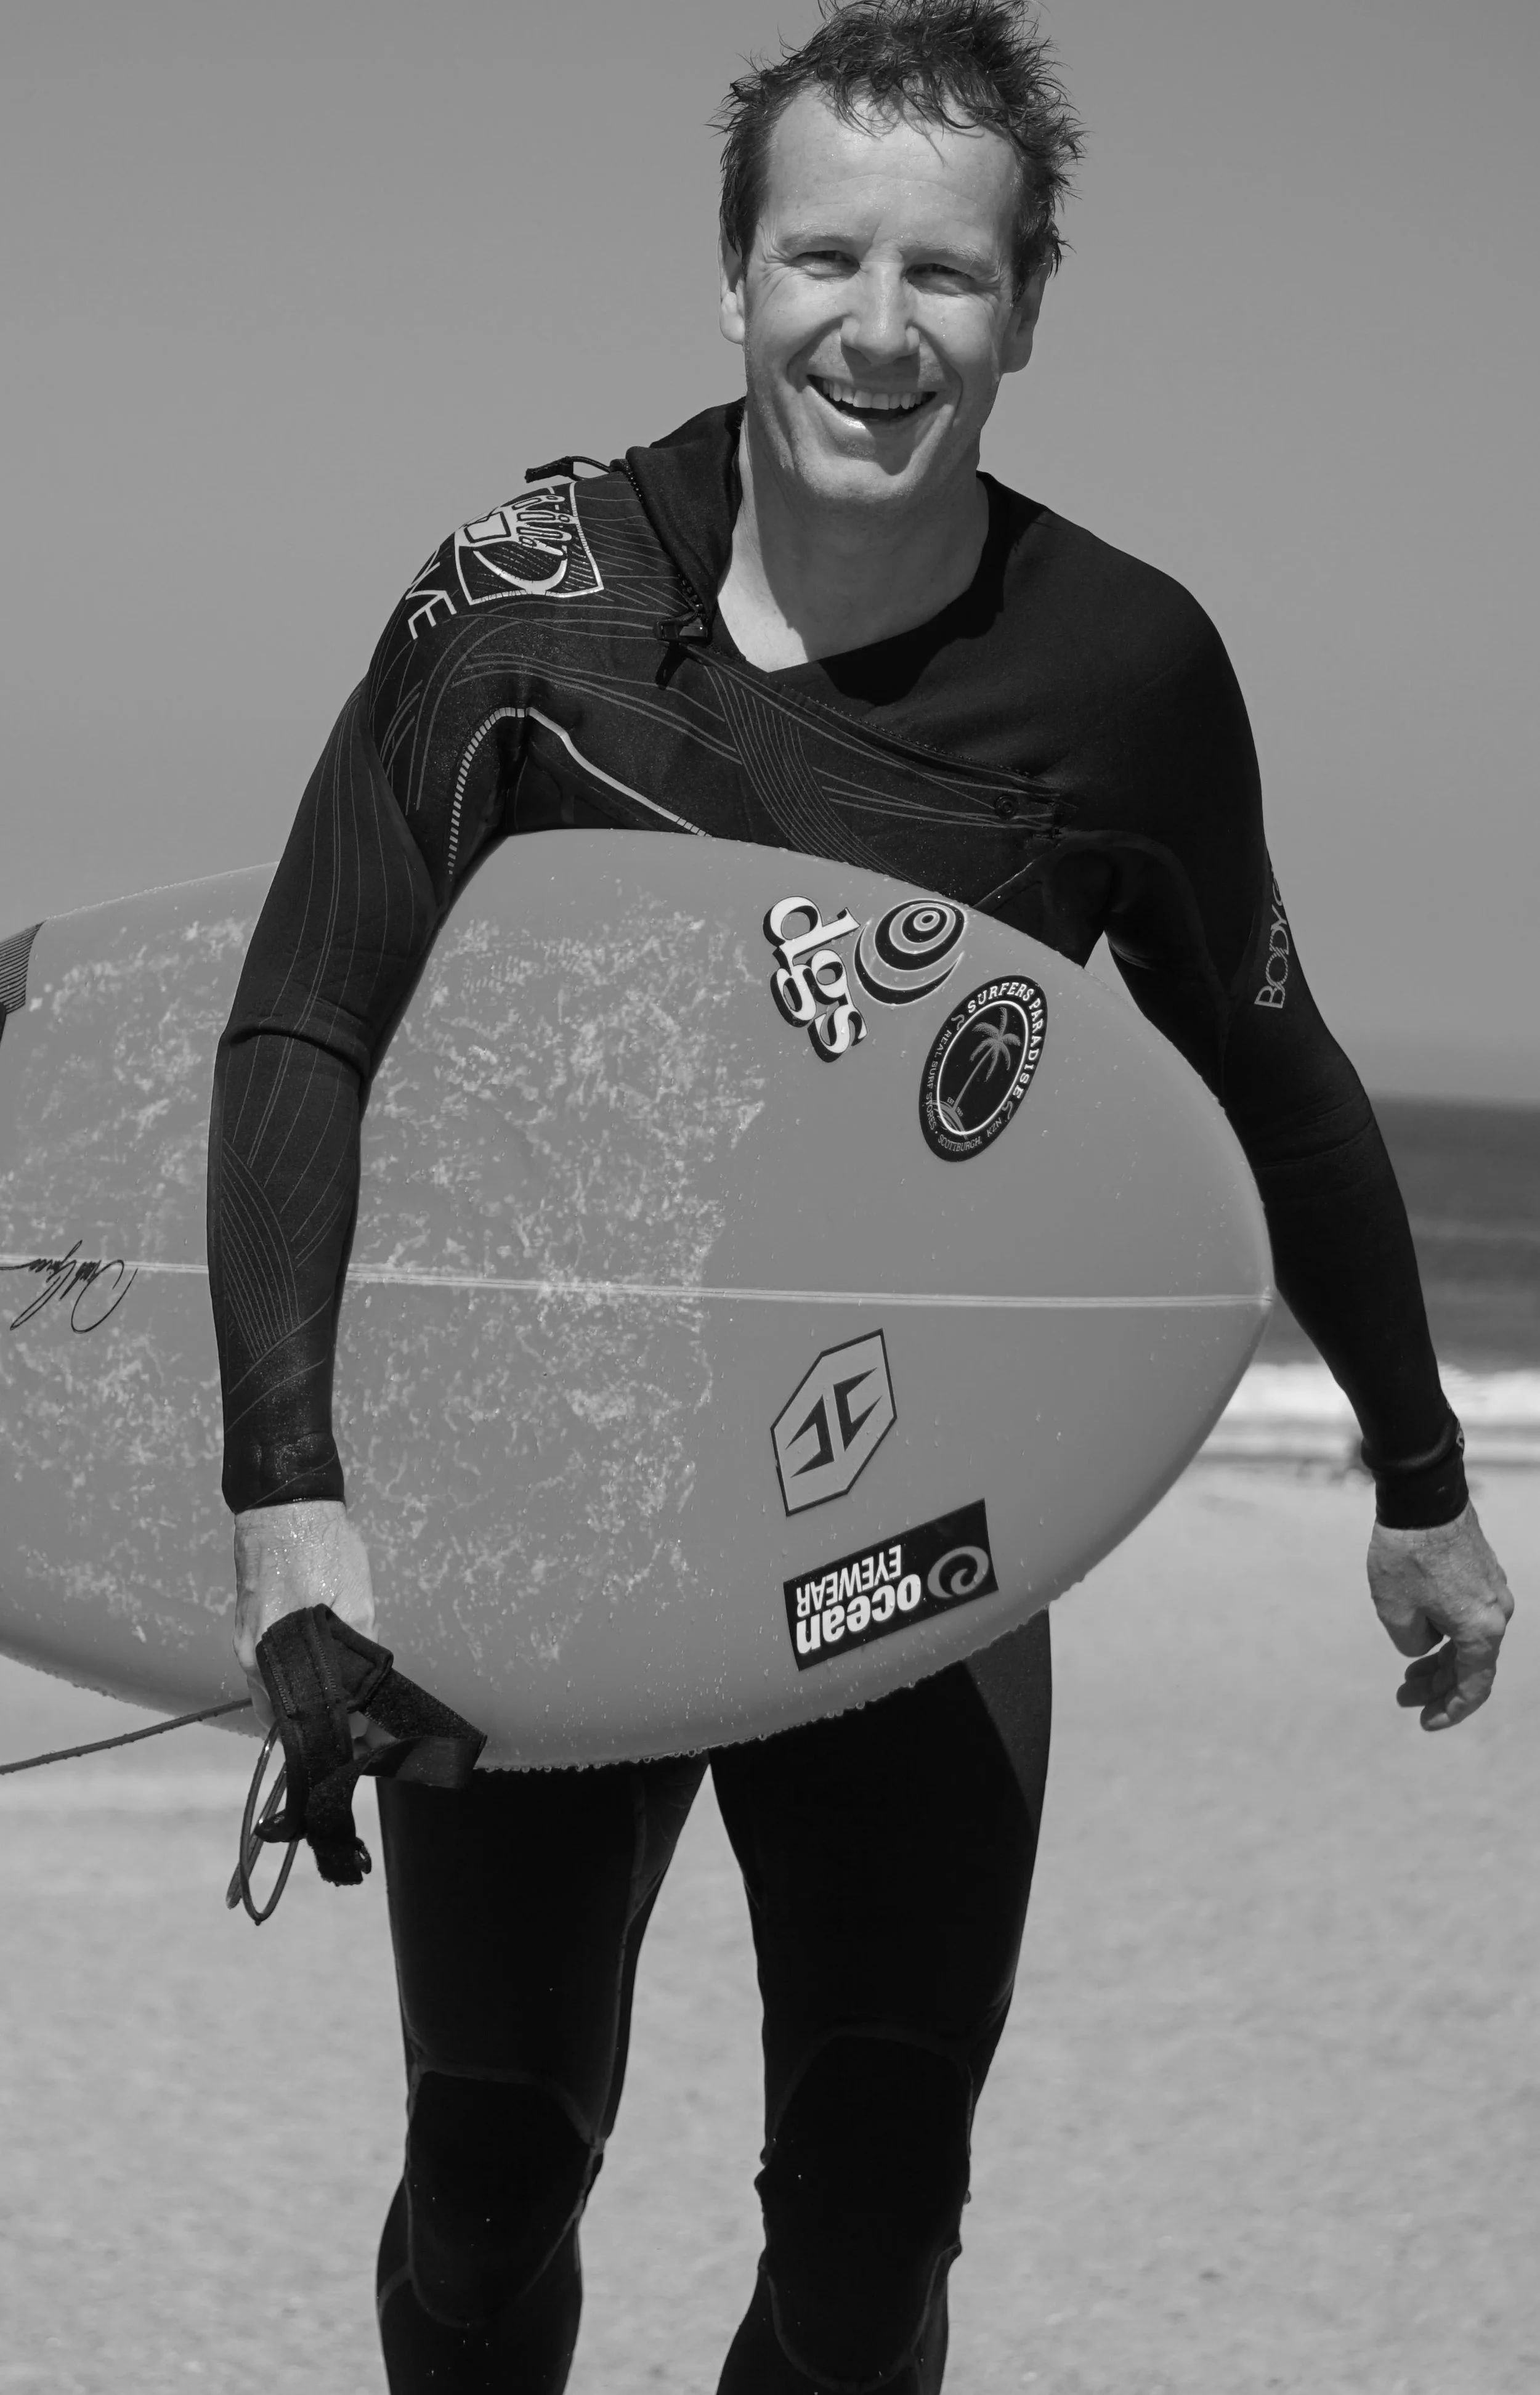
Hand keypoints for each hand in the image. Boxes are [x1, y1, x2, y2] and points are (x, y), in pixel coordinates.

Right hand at [232, 1500, 378, 1740]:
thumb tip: (358, 1700)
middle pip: (278, 1707)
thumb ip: (355, 1655)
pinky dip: (291, 1668)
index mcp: (269, 1656)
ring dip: (302, 1692)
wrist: (286, 1504)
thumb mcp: (357, 1603)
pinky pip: (267, 1659)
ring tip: (341, 1690)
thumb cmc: (323, 1548)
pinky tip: (317, 1658)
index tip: (356, 1733)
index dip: (327, 1728)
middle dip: (313, 1716)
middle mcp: (248, 1654)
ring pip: (272, 1684)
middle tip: (352, 1718)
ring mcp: (243, 1636)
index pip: (290, 1719)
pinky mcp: (246, 1620)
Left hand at [1367, 1502, 1514, 1730]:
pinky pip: (1467, 1616)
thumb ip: (1412, 1644)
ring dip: (1440, 1660)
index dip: (1450, 1710)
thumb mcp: (1395, 1613)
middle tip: (1404, 1697)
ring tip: (1408, 1676)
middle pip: (1471, 1664)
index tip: (1425, 1722)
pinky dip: (1446, 1633)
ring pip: (1469, 1639)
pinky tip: (1420, 1636)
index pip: (1473, 1685)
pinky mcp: (1481, 1571)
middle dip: (1438, 1687)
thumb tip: (1424, 1646)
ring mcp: (1491, 1589)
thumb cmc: (1406, 1554)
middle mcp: (1496, 1611)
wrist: (1421, 1496)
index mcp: (1481, 1628)